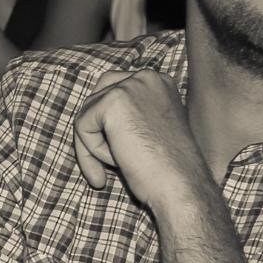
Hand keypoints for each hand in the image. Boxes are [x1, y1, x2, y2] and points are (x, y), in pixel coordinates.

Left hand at [72, 67, 211, 213]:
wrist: (180, 185)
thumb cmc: (165, 168)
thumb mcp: (148, 131)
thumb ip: (127, 116)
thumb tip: (90, 117)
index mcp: (158, 82)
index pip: (112, 91)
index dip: (106, 126)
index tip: (116, 154)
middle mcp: (146, 77)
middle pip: (95, 99)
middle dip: (94, 133)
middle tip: (105, 165)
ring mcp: (130, 86)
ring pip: (86, 114)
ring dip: (94, 145)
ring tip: (119, 165)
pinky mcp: (113, 101)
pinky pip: (82, 125)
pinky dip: (91, 150)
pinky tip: (117, 161)